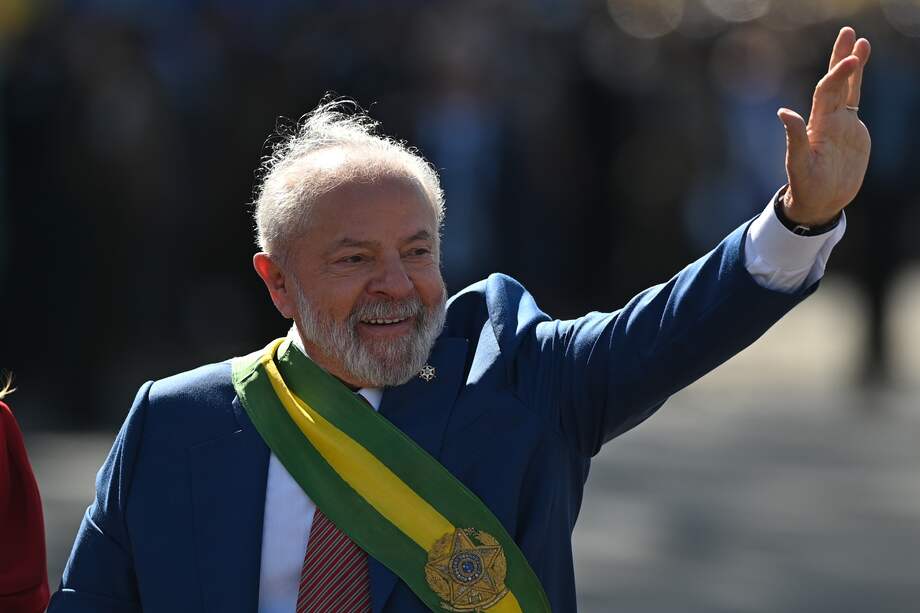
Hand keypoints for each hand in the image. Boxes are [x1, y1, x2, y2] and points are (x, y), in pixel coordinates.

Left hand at [777, 27, 870, 225]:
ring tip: (861, 44)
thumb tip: (782, 112)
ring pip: (847, 89)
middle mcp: (829, 120)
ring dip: (853, 67)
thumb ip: (794, 139)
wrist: (819, 202)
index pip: (827, 92)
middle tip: (849, 33)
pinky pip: (853, 103)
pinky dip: (856, 86)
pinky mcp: (852, 132)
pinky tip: (857, 71)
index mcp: (818, 125)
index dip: (837, 75)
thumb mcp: (799, 165)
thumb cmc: (806, 187)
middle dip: (842, 58)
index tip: (850, 60)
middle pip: (836, 82)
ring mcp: (841, 124)